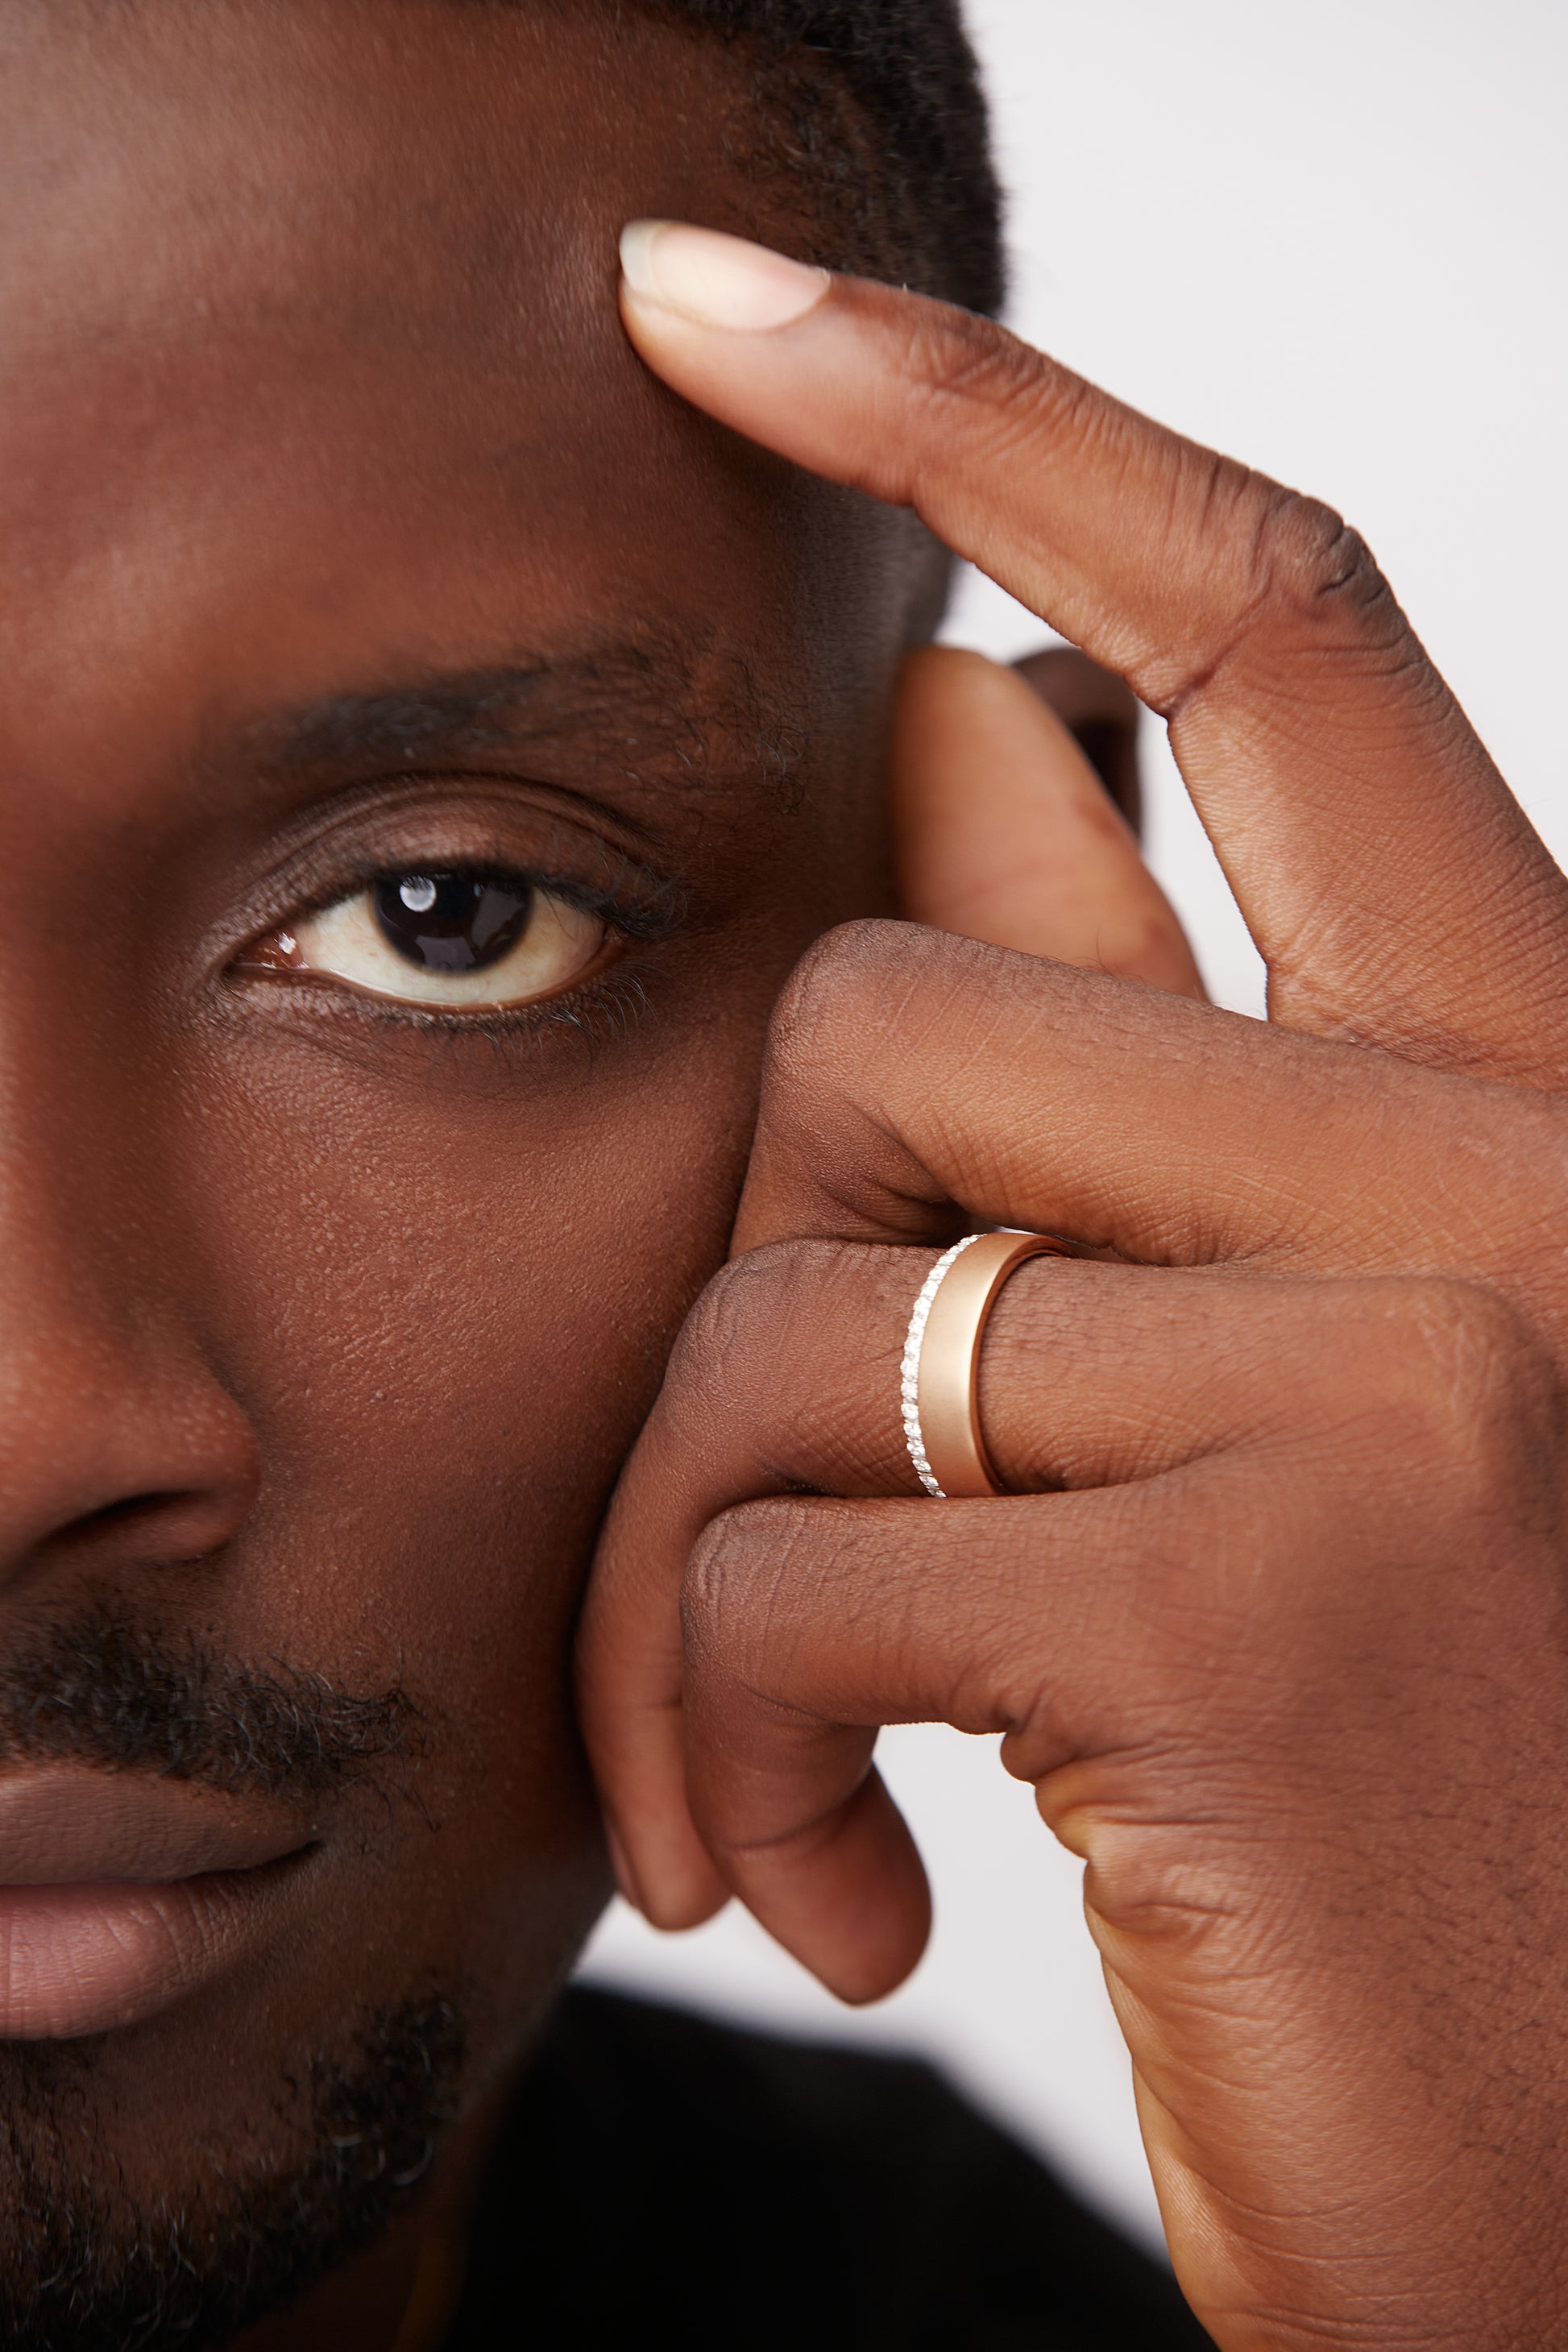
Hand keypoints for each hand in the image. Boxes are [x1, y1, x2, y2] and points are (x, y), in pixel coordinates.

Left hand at [578, 224, 1567, 2348]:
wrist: (1557, 2191)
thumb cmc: (1393, 1786)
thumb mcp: (1281, 1388)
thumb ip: (1141, 1067)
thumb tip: (961, 722)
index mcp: (1539, 1084)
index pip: (1264, 621)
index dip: (986, 413)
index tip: (706, 308)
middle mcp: (1519, 1169)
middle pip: (892, 981)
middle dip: (740, 1249)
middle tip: (751, 1516)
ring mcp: (1417, 1369)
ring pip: (784, 1285)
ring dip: (681, 1554)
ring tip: (774, 1765)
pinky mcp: (1258, 1598)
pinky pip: (767, 1551)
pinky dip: (708, 1735)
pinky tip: (824, 1880)